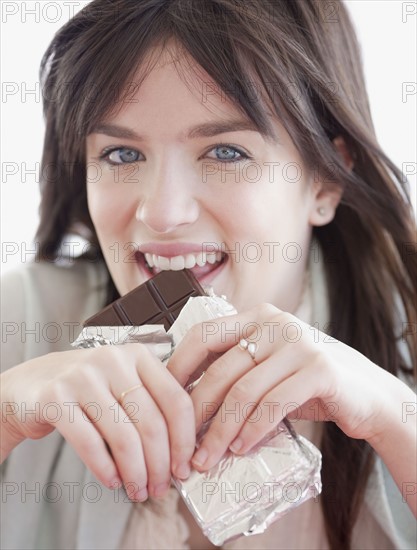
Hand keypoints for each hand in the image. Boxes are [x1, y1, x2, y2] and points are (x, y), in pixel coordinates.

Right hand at [1, 344, 194, 499]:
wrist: (32, 384)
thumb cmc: (87, 388)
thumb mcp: (124, 384)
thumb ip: (152, 407)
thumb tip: (181, 455)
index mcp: (138, 355)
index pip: (175, 400)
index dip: (185, 440)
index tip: (184, 466)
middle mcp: (113, 360)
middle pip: (152, 423)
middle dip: (160, 464)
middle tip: (161, 487)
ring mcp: (82, 376)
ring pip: (124, 437)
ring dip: (135, 472)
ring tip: (138, 489)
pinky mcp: (56, 397)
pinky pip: (90, 444)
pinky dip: (106, 469)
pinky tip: (113, 480)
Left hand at [168, 303, 406, 470]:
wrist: (365, 392)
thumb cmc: (307, 382)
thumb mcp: (268, 366)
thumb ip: (235, 371)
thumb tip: (186, 402)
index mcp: (257, 315)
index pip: (203, 334)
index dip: (177, 366)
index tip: (162, 398)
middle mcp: (275, 322)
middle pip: (220, 369)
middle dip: (196, 412)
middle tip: (182, 443)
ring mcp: (299, 343)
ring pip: (244, 391)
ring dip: (221, 430)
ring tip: (207, 456)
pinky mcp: (319, 369)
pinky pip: (273, 404)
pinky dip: (252, 431)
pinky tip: (241, 449)